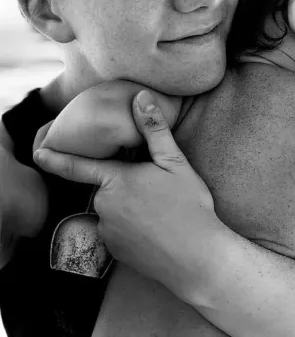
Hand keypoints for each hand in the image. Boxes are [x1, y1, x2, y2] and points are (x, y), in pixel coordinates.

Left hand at [33, 90, 219, 301]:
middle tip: (157, 191)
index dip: (56, 159)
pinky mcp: (114, 252)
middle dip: (124, 184)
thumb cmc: (188, 206)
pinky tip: (153, 230)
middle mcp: (104, 205)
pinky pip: (116, 232)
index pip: (78, 166)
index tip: (38, 153)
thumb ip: (154, 129)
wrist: (196, 257)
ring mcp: (108, 231)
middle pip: (106, 188)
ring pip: (112, 210)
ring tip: (160, 212)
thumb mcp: (175, 162)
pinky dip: (130, 228)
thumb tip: (140, 96)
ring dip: (128, 207)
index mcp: (116, 180)